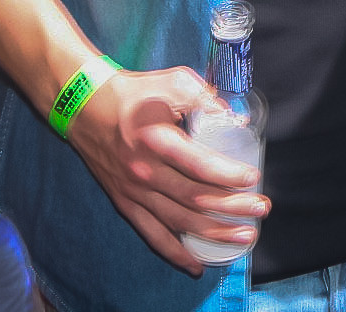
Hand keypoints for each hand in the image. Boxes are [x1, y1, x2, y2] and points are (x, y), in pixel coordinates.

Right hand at [64, 65, 268, 274]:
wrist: (83, 106)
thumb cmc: (134, 92)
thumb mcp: (173, 81)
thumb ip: (205, 97)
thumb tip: (237, 119)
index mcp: (157, 139)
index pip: (199, 164)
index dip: (228, 175)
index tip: (252, 178)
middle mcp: (144, 171)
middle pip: (194, 198)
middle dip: (232, 207)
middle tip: (261, 208)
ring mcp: (133, 191)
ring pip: (178, 221)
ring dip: (213, 233)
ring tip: (244, 237)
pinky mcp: (125, 203)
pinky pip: (151, 235)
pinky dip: (175, 253)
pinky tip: (197, 265)